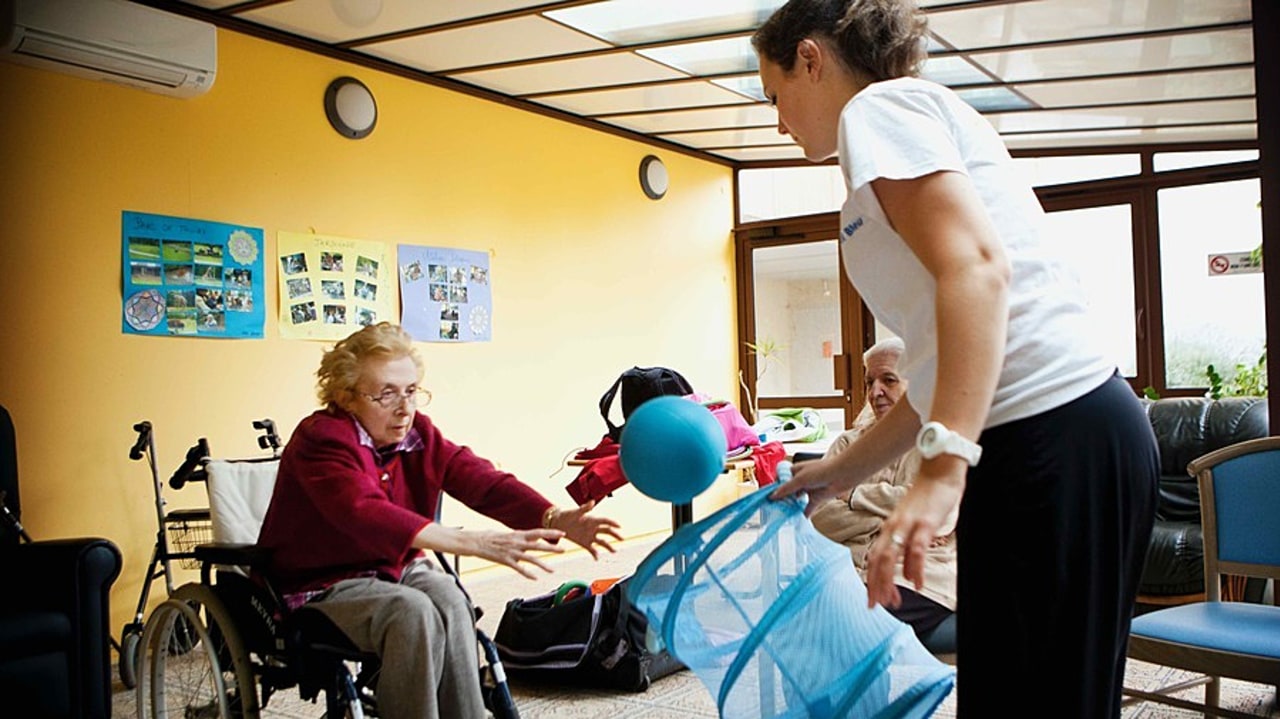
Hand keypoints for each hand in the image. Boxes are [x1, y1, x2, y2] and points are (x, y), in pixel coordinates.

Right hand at [468, 528, 565, 579]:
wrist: (474, 541)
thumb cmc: (489, 536)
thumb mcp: (507, 534)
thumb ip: (519, 537)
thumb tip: (529, 539)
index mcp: (518, 534)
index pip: (538, 532)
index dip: (551, 533)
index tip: (562, 534)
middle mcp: (517, 542)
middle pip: (538, 545)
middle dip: (552, 548)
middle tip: (564, 550)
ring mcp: (511, 552)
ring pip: (531, 559)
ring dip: (543, 565)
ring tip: (552, 570)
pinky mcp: (505, 561)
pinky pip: (519, 569)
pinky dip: (527, 574)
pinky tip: (535, 578)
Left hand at [550, 501, 623, 558]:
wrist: (558, 523)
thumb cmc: (568, 515)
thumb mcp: (575, 512)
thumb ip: (584, 508)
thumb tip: (592, 502)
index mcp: (592, 520)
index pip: (605, 521)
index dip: (612, 523)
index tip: (619, 526)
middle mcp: (593, 528)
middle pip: (607, 531)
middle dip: (615, 535)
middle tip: (622, 539)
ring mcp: (590, 536)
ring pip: (602, 542)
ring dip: (608, 546)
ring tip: (614, 551)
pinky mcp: (584, 543)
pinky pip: (591, 549)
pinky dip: (595, 554)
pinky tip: (597, 558)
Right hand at [769, 457, 855, 513]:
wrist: (842, 475)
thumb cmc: (822, 471)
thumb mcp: (800, 479)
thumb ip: (786, 489)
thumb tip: (772, 496)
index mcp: (795, 471)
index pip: (780, 480)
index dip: (774, 488)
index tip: (767, 498)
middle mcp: (800, 480)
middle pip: (787, 491)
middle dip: (781, 499)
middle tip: (772, 509)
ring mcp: (808, 489)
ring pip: (796, 500)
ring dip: (790, 507)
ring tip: (782, 515)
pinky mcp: (816, 499)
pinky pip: (807, 508)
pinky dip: (803, 514)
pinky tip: (797, 521)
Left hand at [864, 461, 964, 608]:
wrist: (940, 471)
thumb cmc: (927, 497)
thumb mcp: (911, 521)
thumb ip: (906, 543)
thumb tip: (907, 570)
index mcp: (890, 527)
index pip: (874, 557)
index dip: (871, 579)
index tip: (872, 598)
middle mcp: (894, 526)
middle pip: (877, 560)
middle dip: (875, 585)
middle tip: (876, 605)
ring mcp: (908, 525)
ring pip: (891, 556)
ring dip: (890, 581)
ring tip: (893, 600)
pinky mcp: (925, 524)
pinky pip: (916, 550)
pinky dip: (915, 569)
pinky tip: (917, 584)